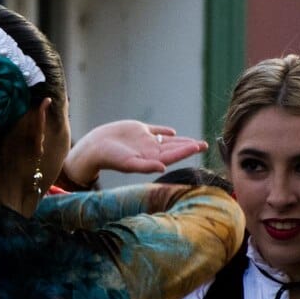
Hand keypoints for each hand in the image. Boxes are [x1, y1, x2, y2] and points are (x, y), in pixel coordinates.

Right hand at [62, 120, 207, 186]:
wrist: (94, 148)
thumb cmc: (109, 158)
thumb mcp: (128, 163)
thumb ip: (146, 166)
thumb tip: (163, 167)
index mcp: (150, 158)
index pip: (173, 155)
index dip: (187, 151)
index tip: (200, 146)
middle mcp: (150, 150)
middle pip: (174, 149)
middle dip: (189, 147)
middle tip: (205, 144)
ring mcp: (144, 140)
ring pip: (167, 141)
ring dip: (181, 141)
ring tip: (195, 142)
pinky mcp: (137, 130)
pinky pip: (154, 131)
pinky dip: (164, 132)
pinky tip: (172, 133)